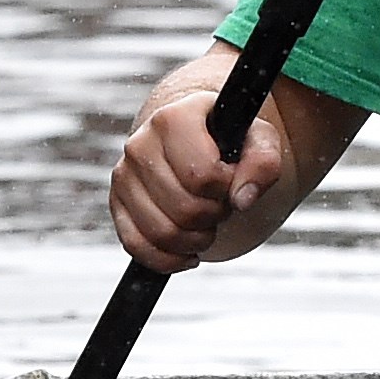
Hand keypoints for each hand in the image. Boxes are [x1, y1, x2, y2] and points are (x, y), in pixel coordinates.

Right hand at [108, 90, 294, 271]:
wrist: (194, 136)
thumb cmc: (229, 139)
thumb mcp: (258, 140)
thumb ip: (263, 163)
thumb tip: (243, 199)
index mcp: (173, 119)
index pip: (202, 175)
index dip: (226, 188)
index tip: (231, 179)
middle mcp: (140, 144)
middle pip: (184, 208)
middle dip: (214, 216)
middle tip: (222, 203)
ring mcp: (124, 175)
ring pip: (162, 232)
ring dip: (196, 240)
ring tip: (207, 222)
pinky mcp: (116, 203)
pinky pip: (136, 247)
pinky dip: (168, 259)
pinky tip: (189, 251)